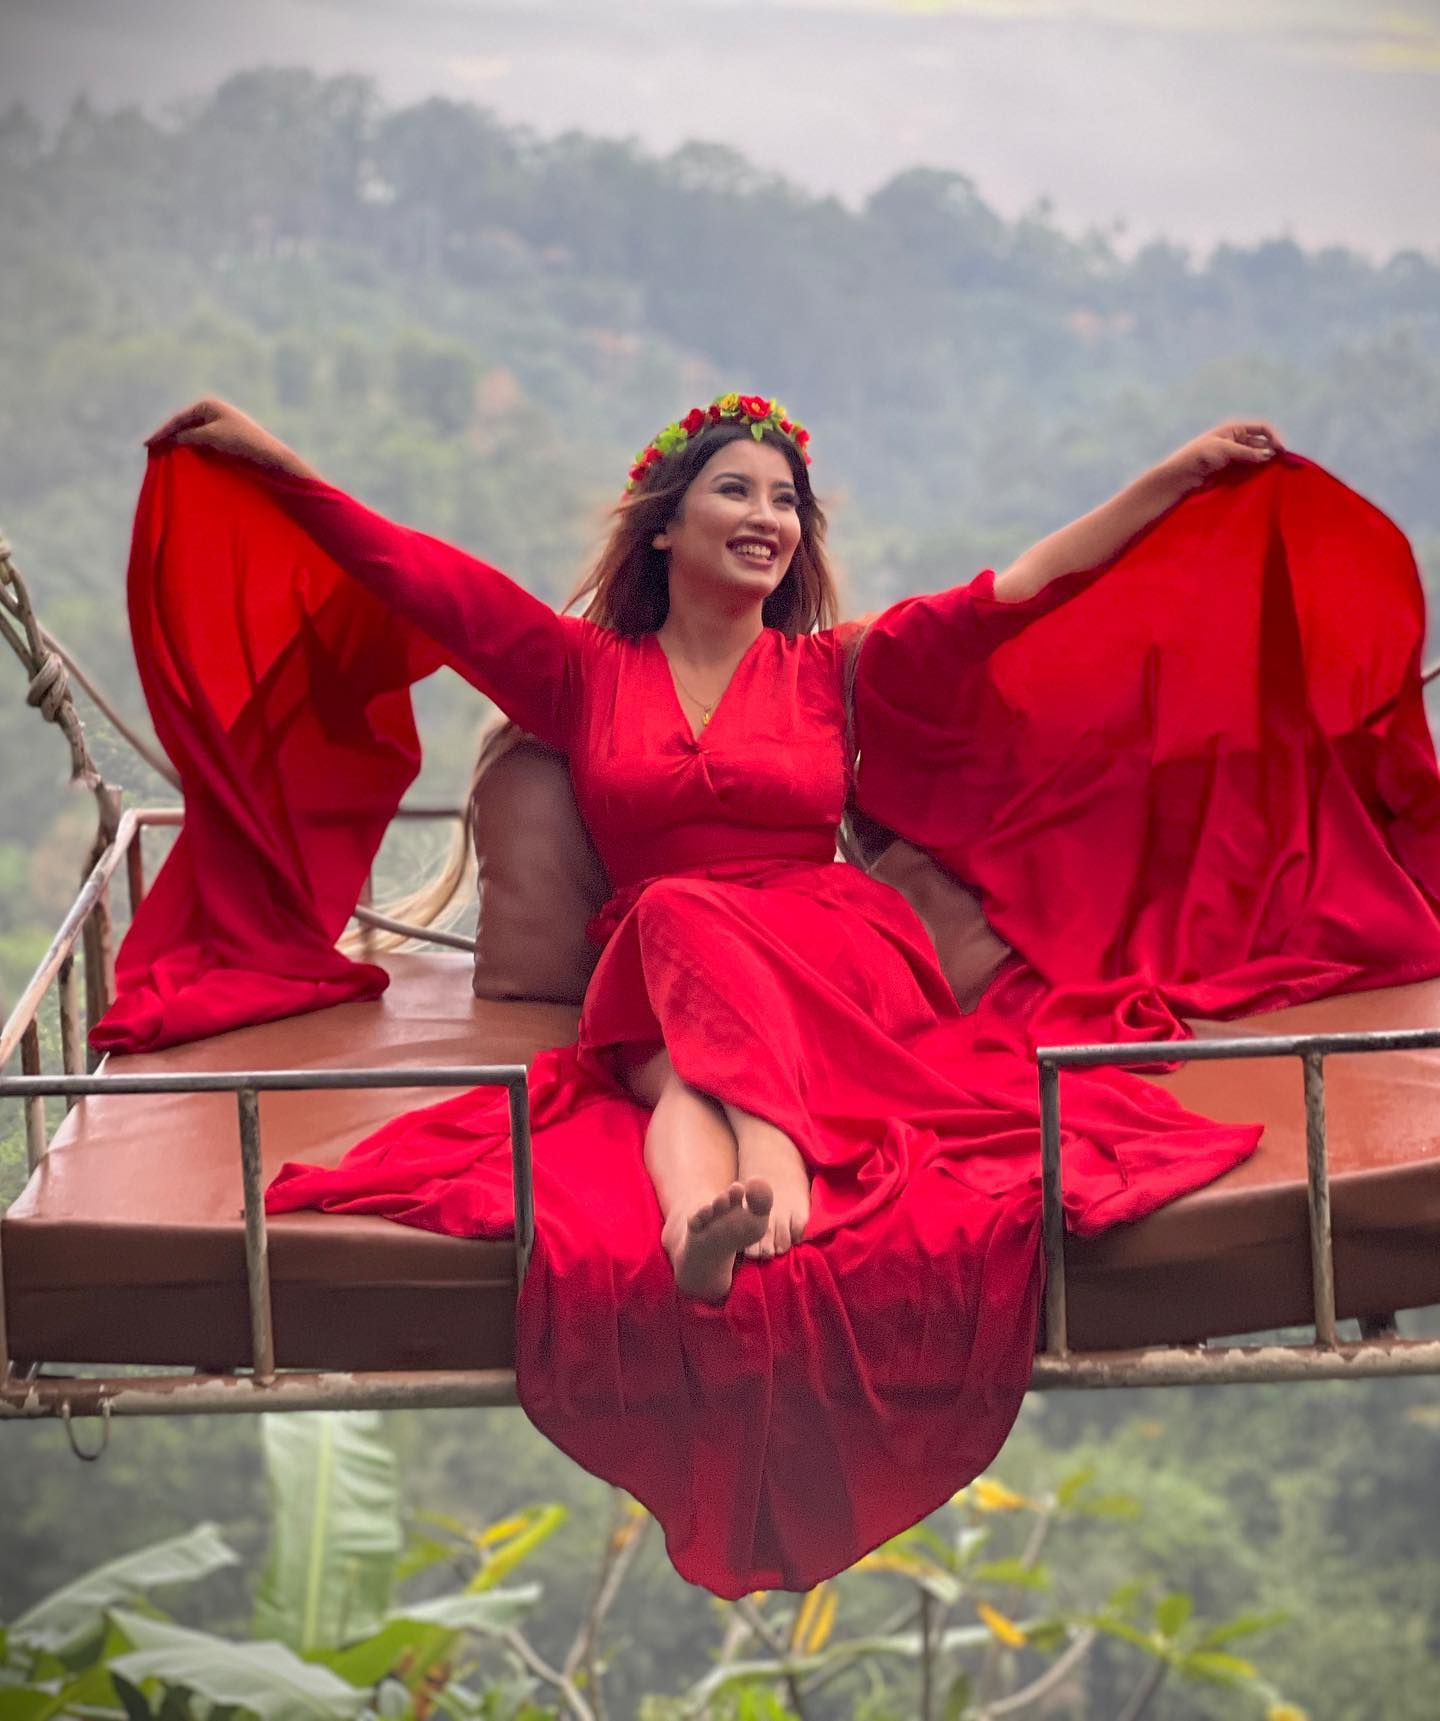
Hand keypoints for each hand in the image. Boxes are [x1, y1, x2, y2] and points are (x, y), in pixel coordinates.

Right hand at [142, 396, 318, 477]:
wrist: (269, 455)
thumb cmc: (241, 442)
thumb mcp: (211, 437)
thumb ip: (189, 435)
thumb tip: (173, 438)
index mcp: (208, 405)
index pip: (178, 420)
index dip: (162, 433)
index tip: (147, 445)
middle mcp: (212, 410)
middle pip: (183, 425)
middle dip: (168, 437)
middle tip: (150, 449)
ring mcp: (218, 422)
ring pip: (192, 434)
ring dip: (178, 443)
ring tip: (162, 453)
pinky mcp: (224, 436)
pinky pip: (201, 441)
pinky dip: (190, 448)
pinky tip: (182, 456)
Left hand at [1156, 420, 1285, 496]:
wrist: (1183, 475)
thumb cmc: (1200, 456)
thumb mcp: (1225, 450)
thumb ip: (1247, 452)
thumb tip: (1269, 455)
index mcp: (1235, 429)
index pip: (1261, 429)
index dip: (1273, 437)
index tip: (1280, 450)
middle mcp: (1237, 440)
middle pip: (1261, 444)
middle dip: (1271, 451)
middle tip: (1282, 463)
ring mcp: (1235, 456)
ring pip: (1257, 457)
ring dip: (1265, 463)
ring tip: (1275, 471)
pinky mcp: (1232, 470)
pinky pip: (1249, 469)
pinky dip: (1257, 472)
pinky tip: (1264, 477)